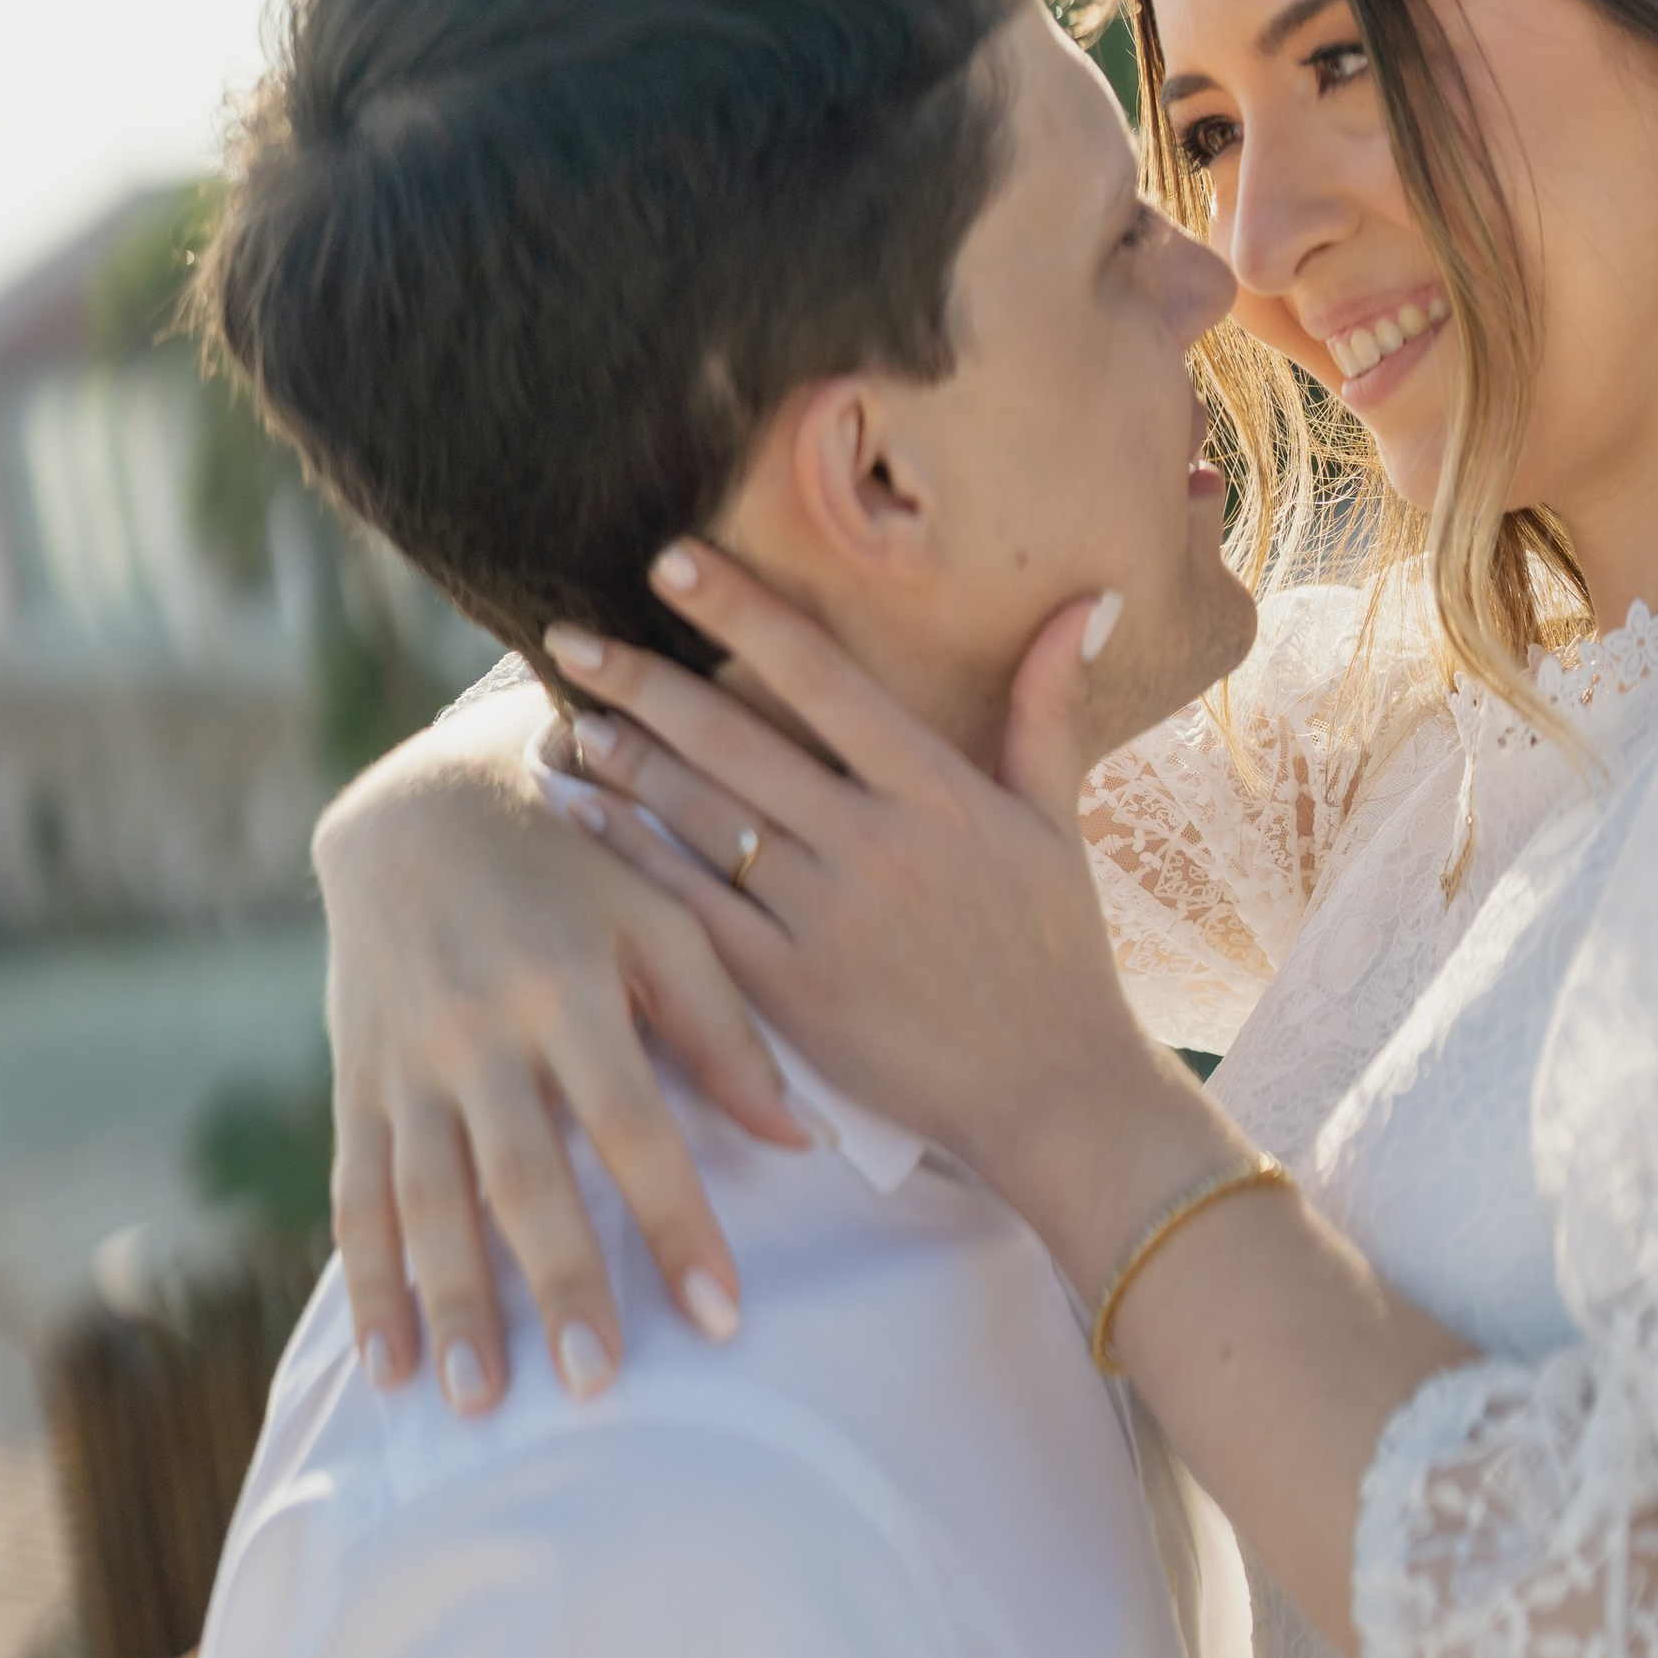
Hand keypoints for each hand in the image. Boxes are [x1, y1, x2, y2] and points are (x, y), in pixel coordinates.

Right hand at [315, 689, 813, 1409]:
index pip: (634, 1127)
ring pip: (426, 1200)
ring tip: (475, 1400)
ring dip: (451, 1304)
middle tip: (594, 1385)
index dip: (677, 1224)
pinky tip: (387, 1362)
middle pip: (522, 1178)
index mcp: (570, 986)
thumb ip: (727, 1029)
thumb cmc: (577, 864)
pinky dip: (369, 1282)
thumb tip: (802, 1142)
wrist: (421, 805)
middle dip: (557, 1284)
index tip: (721, 1316)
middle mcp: (481, 1028)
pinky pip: (357, 1193)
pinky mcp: (357, 1080)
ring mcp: (408, 1060)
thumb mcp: (664, 915)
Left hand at [546, 550, 1210, 1275]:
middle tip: (568, 638)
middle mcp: (878, 843)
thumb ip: (1049, 706)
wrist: (1053, 1093)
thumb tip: (1088, 601)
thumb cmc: (1056, 952)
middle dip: (643, 683)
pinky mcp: (792, 992)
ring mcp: (830, 919)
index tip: (670, 564)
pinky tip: (585, 818)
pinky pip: (694, 911)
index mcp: (940, 791)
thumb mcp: (1059, 822)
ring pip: (704, 820)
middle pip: (736, 741)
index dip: (742, 612)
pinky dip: (633, 859)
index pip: (823, 676)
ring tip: (570, 720)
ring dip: (627, 764)